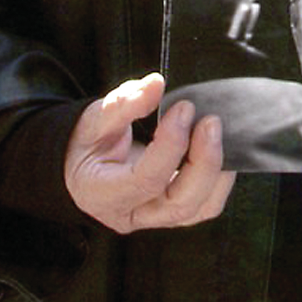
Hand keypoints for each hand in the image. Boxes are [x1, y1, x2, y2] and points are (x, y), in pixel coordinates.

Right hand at [64, 73, 235, 234]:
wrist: (82, 167)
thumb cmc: (86, 144)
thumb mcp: (94, 120)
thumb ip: (124, 104)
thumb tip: (156, 84)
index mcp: (102, 195)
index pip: (146, 180)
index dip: (171, 145)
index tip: (183, 108)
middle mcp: (130, 215)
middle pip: (179, 204)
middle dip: (204, 162)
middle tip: (211, 121)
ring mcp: (154, 217)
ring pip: (199, 209)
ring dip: (217, 171)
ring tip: (216, 132)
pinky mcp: (172, 211)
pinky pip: (206, 204)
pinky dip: (220, 178)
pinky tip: (217, 147)